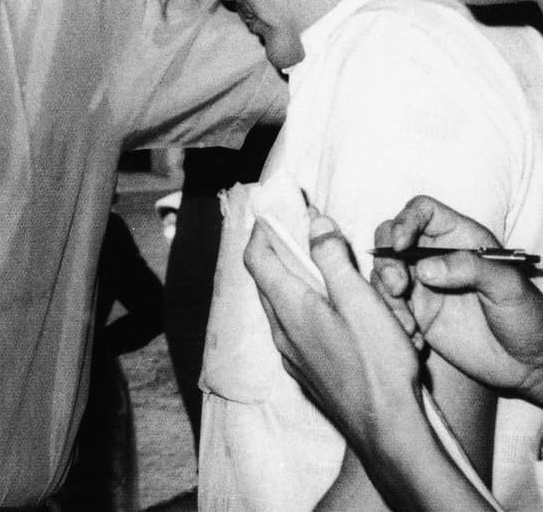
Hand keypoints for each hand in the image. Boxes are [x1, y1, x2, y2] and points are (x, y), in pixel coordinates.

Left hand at [244, 213, 424, 447]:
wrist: (387, 433)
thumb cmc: (379, 367)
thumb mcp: (361, 302)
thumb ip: (333, 259)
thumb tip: (313, 223)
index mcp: (289, 308)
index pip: (257, 257)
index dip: (263, 229)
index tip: (276, 210)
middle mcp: (280, 331)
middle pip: (266, 280)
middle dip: (280, 252)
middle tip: (303, 233)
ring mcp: (290, 355)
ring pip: (281, 306)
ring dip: (295, 282)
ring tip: (325, 270)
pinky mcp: (305, 372)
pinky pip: (295, 330)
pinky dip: (306, 310)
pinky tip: (336, 313)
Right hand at [373, 196, 542, 403]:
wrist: (527, 364)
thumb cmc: (528, 317)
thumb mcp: (508, 287)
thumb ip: (470, 268)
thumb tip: (424, 268)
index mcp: (459, 238)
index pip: (422, 211)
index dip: (405, 221)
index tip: (400, 246)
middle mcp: (434, 255)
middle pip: (390, 238)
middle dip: (386, 261)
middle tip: (398, 288)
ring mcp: (421, 283)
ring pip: (382, 272)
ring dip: (385, 296)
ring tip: (409, 325)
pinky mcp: (414, 310)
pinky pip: (386, 305)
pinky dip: (391, 319)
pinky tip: (414, 337)